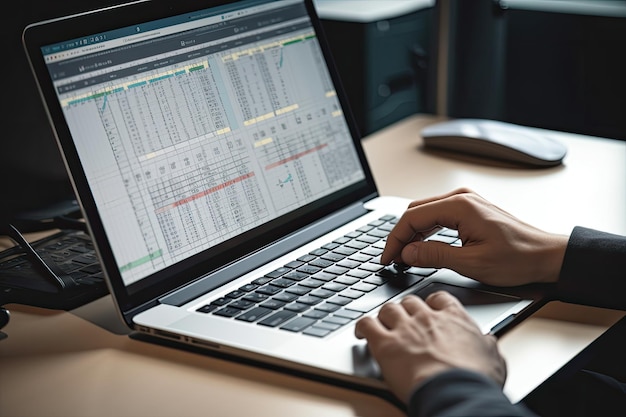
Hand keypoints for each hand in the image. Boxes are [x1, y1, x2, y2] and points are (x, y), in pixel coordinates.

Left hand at [355, 292, 505, 403]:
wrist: (455, 390)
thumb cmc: (474, 378)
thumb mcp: (494, 358)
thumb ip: (488, 346)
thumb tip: (489, 342)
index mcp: (453, 318)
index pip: (439, 298)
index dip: (431, 303)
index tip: (429, 309)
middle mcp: (427, 318)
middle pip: (409, 301)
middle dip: (405, 309)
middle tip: (404, 320)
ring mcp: (404, 328)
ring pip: (388, 309)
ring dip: (384, 316)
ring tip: (382, 325)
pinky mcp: (385, 344)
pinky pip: (366, 324)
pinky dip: (361, 326)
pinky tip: (360, 332)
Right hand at [382, 188, 568, 286]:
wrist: (546, 255)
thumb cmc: (518, 258)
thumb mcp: (472, 263)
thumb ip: (435, 256)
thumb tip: (407, 253)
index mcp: (459, 206)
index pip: (412, 217)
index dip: (395, 239)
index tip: (387, 258)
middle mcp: (460, 198)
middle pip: (414, 212)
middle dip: (400, 236)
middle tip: (392, 259)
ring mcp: (464, 202)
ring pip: (423, 213)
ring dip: (411, 234)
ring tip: (403, 256)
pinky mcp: (468, 210)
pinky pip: (436, 216)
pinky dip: (424, 231)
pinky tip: (420, 247)